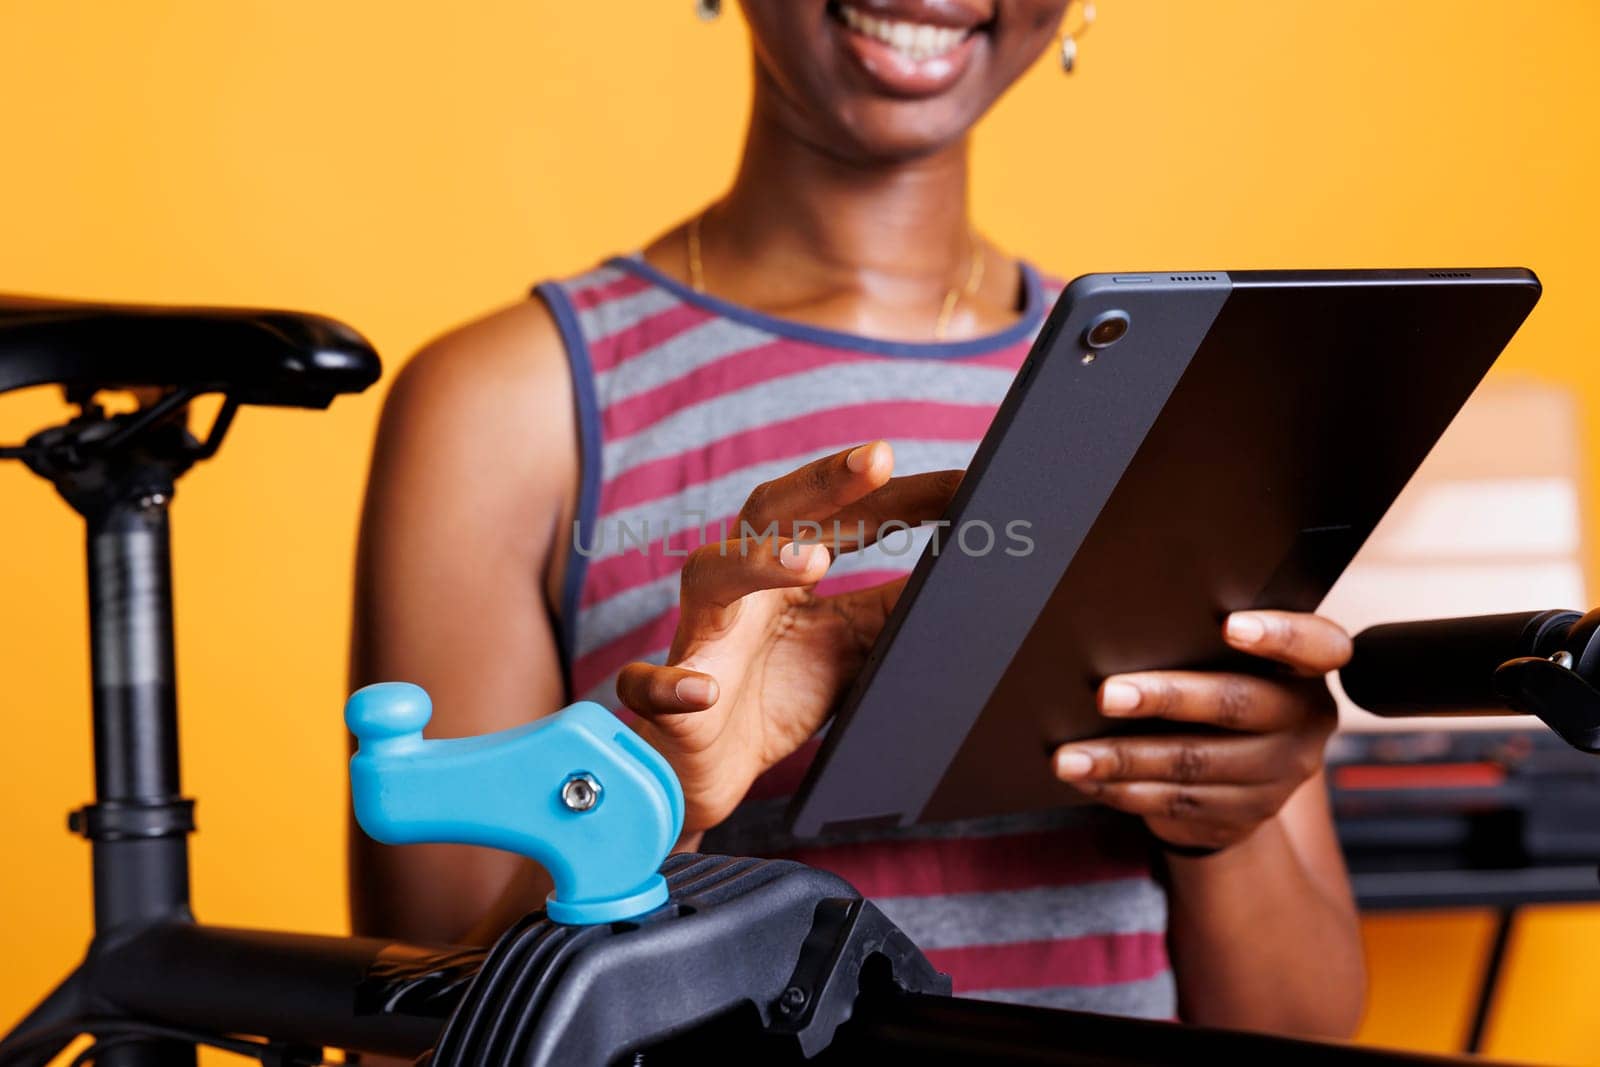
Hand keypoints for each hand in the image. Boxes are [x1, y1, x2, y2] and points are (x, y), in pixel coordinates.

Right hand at [616, 441, 959, 834]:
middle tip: (880, 456)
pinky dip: (671, 686)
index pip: (840, 514)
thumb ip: (894, 606)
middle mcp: (738, 585)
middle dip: (822, 484)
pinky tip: (702, 690)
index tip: (961, 484)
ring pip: (711, 577)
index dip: (895, 496)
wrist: (708, 770)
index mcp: (783, 567)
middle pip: (770, 514)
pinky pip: (653, 685)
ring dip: (756, 563)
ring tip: (812, 561)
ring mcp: (697, 636)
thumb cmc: (776, 692)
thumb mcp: (852, 644)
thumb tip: (964, 571)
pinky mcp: (662, 698)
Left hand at [1052, 611, 1349, 852]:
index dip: (1280, 634)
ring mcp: (1277, 776)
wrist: (1241, 781)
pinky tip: (1085, 778)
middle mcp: (1304, 723)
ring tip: (1068, 756)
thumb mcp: (1231, 665)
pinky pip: (1175, 802)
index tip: (1230, 625)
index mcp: (1307, 671)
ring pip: (1193, 762)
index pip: (1315, 644)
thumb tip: (1121, 623)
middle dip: (1165, 698)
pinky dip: (1122, 790)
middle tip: (1106, 694)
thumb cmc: (1221, 692)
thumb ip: (1204, 644)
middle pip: (1236, 704)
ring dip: (1122, 759)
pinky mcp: (1243, 814)